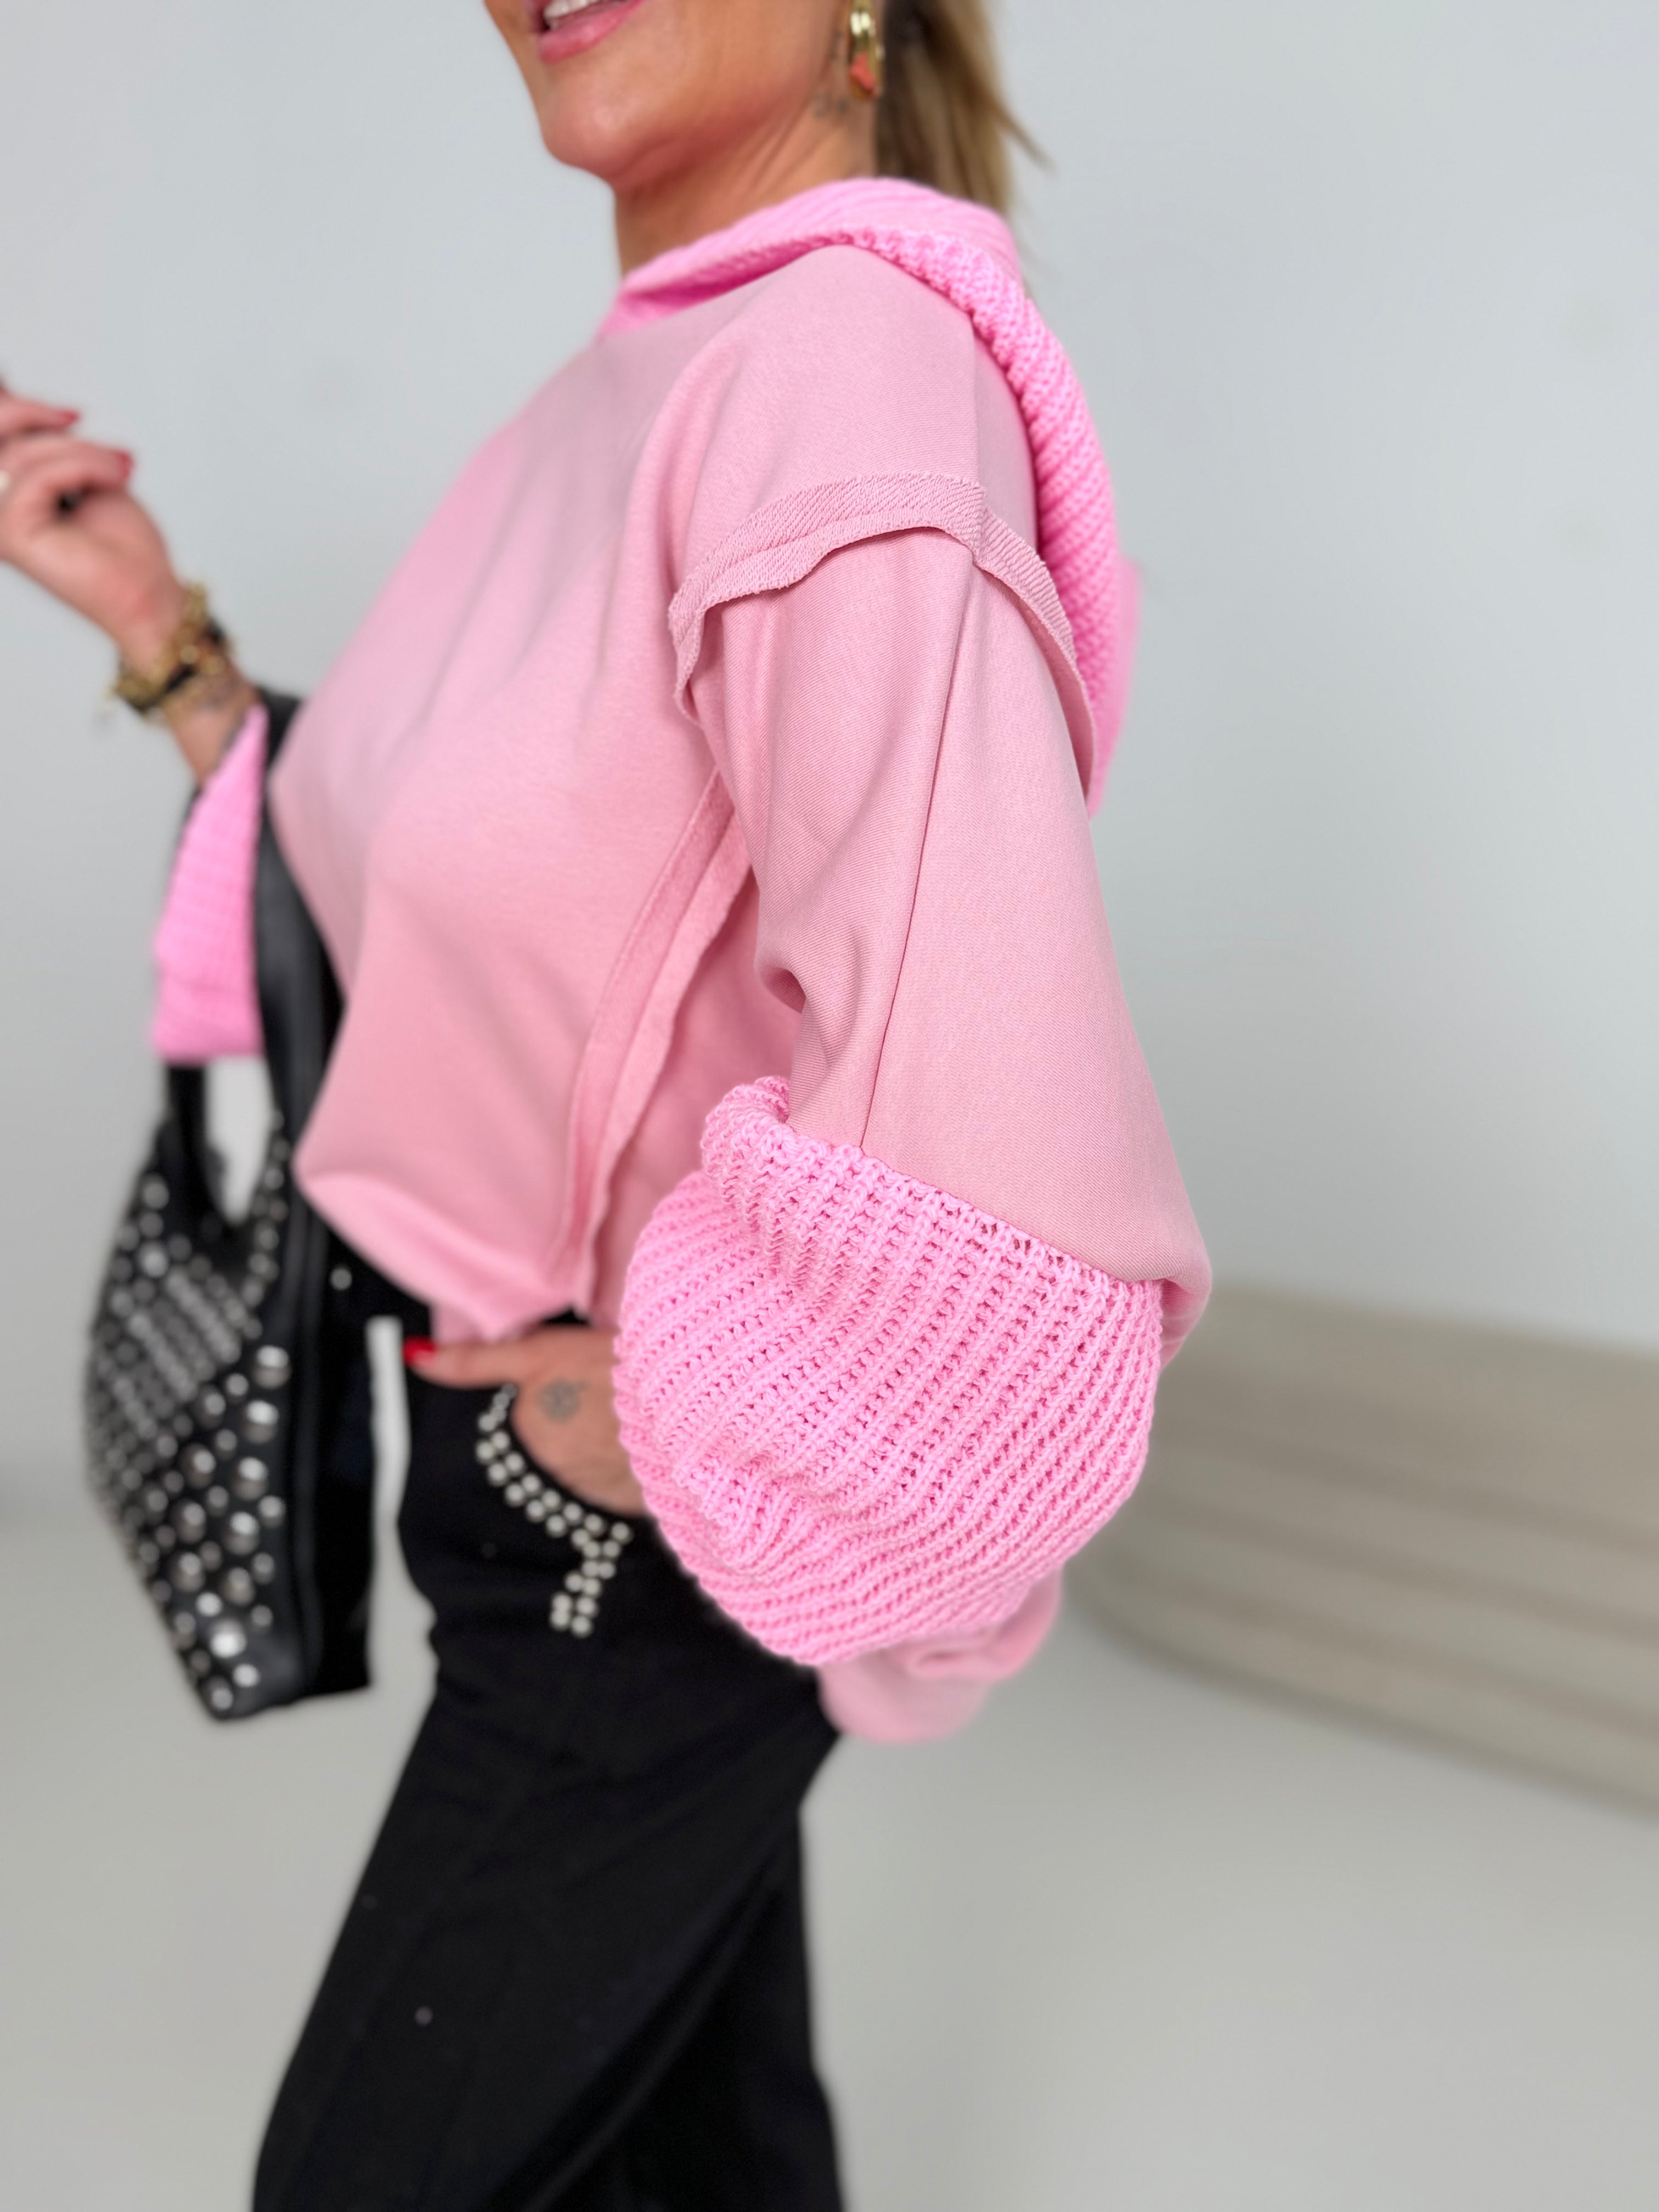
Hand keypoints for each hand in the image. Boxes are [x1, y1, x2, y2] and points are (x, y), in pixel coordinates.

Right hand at [0, 383, 253, 781]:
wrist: (150, 592)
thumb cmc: (122, 544)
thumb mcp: (83, 469)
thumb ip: (45, 438)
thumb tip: (9, 390)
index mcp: (4, 491)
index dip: (7, 403)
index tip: (38, 395)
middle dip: (32, 412)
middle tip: (77, 417)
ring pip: (20, 452)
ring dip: (80, 451)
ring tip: (119, 468)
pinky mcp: (12, 536)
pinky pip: (40, 477)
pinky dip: (85, 468)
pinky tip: (116, 478)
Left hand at [404, 1325, 646, 1518]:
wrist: (689, 1401)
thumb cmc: (612, 1367)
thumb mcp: (537, 1350)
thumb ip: (474, 1361)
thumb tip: (413, 1356)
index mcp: (530, 1433)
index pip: (529, 1424)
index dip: (554, 1397)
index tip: (580, 1383)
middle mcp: (555, 1474)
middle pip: (556, 1449)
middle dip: (575, 1428)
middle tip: (608, 1397)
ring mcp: (597, 1494)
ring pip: (590, 1468)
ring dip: (603, 1450)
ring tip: (631, 1417)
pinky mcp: (636, 1505)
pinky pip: (623, 1486)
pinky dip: (630, 1467)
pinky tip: (648, 1441)